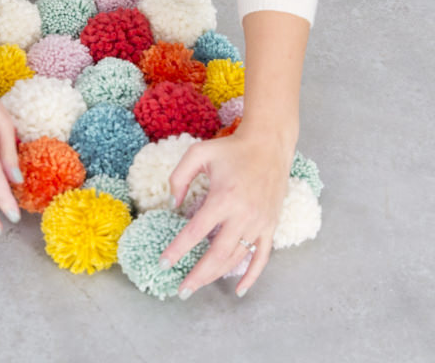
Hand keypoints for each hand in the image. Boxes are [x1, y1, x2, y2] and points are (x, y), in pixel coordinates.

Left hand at [159, 124, 294, 298]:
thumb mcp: (198, 153)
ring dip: (216, 275)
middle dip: (197, 275)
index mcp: (223, 197)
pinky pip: (262, 257)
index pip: (195, 232)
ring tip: (198, 285)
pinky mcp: (270, 225)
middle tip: (181, 290)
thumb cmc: (231, 148)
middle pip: (217, 254)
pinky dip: (251, 276)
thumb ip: (178, 177)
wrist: (269, 144)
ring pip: (237, 258)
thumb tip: (172, 204)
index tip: (164, 264)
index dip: (177, 250)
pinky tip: (238, 290)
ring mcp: (259, 222)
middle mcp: (243, 214)